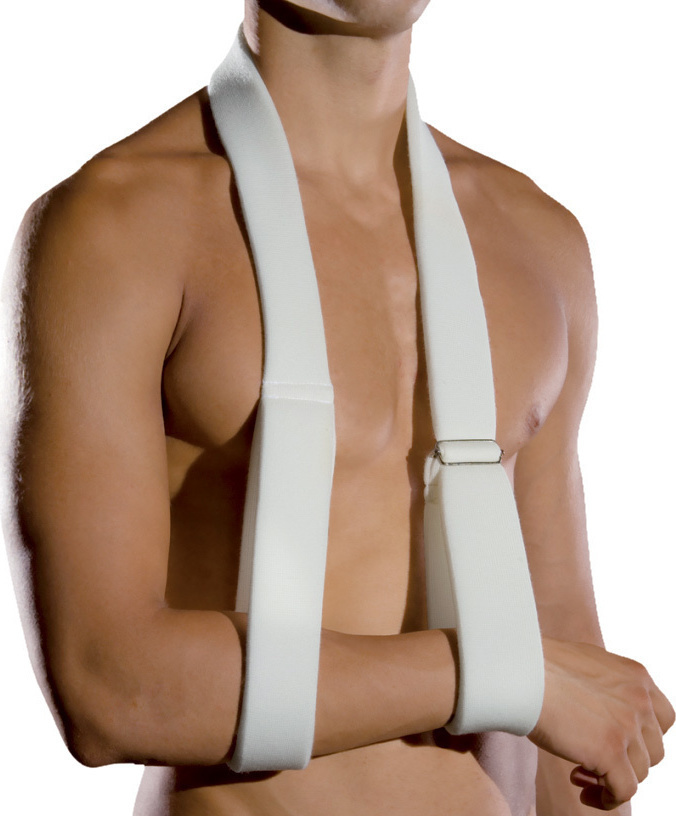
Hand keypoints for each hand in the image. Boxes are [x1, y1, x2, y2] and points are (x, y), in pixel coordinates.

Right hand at [527, 637, 674, 810]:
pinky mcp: (611, 752)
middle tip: (593, 761)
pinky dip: (606, 799)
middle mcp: (640, 700)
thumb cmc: (539, 666)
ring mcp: (627, 727)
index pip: (662, 718)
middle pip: (652, 749)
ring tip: (579, 773)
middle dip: (626, 760)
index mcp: (636, 676)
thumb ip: (607, 686)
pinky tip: (583, 792)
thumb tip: (604, 713)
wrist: (520, 671)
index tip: (616, 742)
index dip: (641, 737)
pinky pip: (623, 791)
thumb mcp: (587, 665)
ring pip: (639, 772)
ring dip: (611, 778)